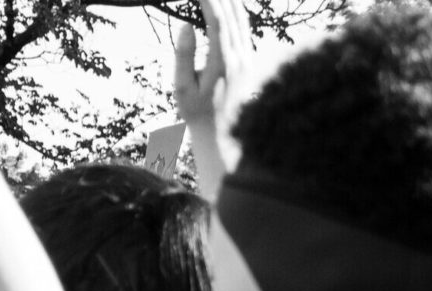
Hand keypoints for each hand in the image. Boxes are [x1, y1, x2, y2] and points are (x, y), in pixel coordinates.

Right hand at [174, 0, 256, 184]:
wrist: (224, 135)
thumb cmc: (197, 113)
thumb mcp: (182, 88)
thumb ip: (184, 56)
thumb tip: (186, 26)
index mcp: (222, 62)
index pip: (217, 21)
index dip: (209, 0)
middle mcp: (239, 57)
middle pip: (233, 15)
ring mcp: (247, 58)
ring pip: (241, 20)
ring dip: (231, 2)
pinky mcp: (248, 61)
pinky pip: (244, 29)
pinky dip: (236, 13)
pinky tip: (231, 5)